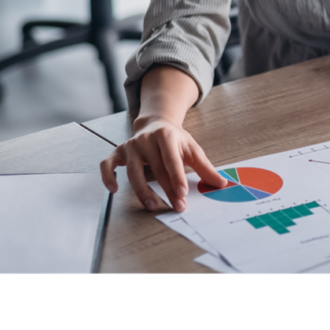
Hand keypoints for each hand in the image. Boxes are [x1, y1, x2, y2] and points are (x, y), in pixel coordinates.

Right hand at [100, 115, 228, 212]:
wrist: (156, 123)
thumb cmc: (175, 139)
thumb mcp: (192, 149)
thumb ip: (205, 167)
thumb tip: (221, 184)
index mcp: (166, 135)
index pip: (171, 158)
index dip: (176, 177)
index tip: (182, 193)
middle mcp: (146, 139)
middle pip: (155, 168)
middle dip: (166, 190)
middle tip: (177, 207)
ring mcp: (130, 145)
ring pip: (133, 171)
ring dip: (142, 190)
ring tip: (153, 206)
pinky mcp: (118, 152)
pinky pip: (107, 165)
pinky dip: (108, 176)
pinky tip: (114, 189)